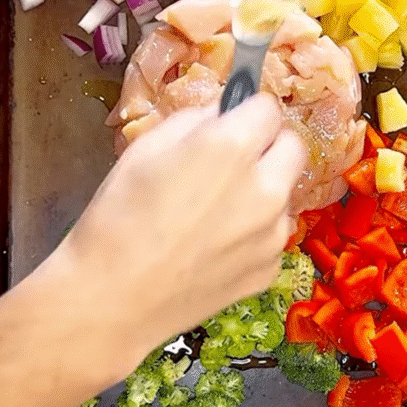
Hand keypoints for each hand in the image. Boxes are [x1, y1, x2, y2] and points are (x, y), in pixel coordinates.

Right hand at [60, 94, 306, 377]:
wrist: (113, 299)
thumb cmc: (118, 215)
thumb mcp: (145, 148)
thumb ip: (194, 121)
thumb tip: (222, 114)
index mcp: (232, 148)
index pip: (268, 107)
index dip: (247, 111)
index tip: (231, 121)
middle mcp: (265, 188)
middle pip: (293, 147)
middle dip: (268, 145)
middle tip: (233, 160)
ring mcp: (273, 234)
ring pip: (284, 194)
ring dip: (262, 191)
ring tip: (215, 212)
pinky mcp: (269, 270)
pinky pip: (271, 236)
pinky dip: (252, 235)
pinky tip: (213, 248)